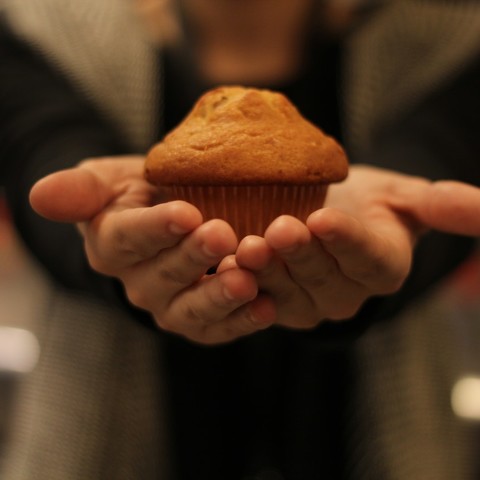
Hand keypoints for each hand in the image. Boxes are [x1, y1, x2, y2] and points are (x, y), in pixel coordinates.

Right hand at [30, 156, 274, 343]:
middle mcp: (138, 283)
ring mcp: (170, 307)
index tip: (185, 213)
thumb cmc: (141, 194)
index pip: (127, 239)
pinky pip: (218, 328)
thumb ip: (82, 190)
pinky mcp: (202, 322)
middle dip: (192, 258)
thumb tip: (38, 194)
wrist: (173, 216)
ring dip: (219, 297)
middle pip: (163, 276)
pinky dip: (244, 320)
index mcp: (113, 245)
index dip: (155, 229)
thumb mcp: (109, 181)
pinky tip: (268, 306)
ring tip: (246, 280)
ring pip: (191, 309)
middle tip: (222, 236)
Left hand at [226, 165, 479, 328]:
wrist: (329, 214)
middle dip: (301, 255)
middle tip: (278, 229)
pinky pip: (257, 296)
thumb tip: (478, 204)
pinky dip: (241, 282)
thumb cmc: (368, 203)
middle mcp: (347, 294)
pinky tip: (222, 263)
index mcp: (381, 268)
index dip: (347, 242)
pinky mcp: (276, 303)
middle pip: (323, 279)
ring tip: (245, 246)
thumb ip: (438, 205)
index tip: (324, 217)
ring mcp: (308, 304)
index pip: (368, 259)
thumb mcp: (404, 197)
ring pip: (287, 292)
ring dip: (265, 272)